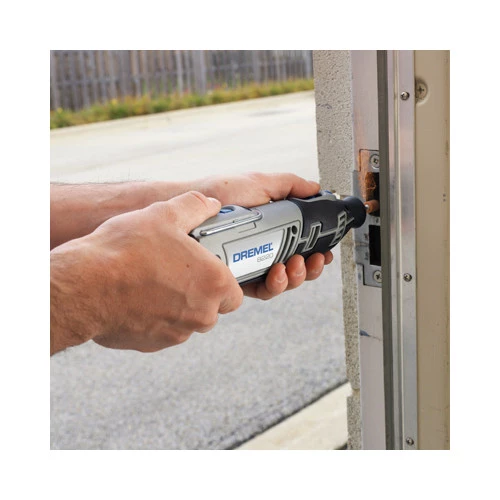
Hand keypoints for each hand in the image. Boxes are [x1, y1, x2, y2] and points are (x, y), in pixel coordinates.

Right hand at [50, 191, 242, 353]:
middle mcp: (201, 314)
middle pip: (212, 309)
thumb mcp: (164, 214)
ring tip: (155, 282)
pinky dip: (155, 317)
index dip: (223, 282)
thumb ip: (194, 207)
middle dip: (200, 294)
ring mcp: (176, 333)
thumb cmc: (126, 251)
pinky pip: (162, 331)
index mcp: (214, 284)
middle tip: (179, 273)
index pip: (235, 294)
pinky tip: (138, 297)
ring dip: (177, 306)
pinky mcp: (151, 344)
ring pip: (186, 321)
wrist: (84, 286)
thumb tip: (209, 204)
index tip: (209, 272)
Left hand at [192, 172, 333, 299]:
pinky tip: (277, 272)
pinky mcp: (237, 277)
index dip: (315, 252)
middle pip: (295, 267)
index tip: (324, 251)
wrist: (192, 208)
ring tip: (294, 264)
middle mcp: (263, 248)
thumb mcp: (260, 184)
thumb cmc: (220, 193)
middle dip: (309, 268)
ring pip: (282, 282)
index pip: (300, 245)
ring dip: (295, 277)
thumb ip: (289, 186)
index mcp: (272, 228)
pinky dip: (275, 284)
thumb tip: (315, 188)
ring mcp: (251, 263)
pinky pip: (262, 289)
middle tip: (312, 259)